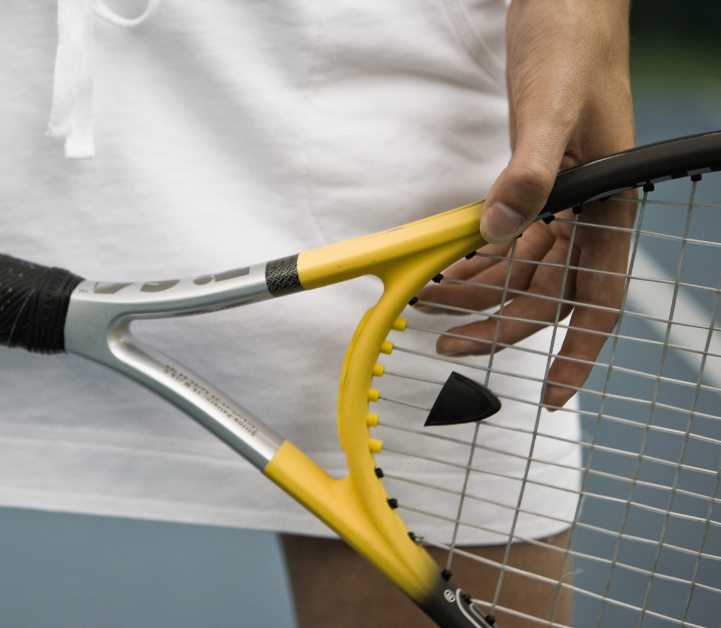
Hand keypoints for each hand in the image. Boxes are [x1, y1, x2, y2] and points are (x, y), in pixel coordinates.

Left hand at [417, 0, 634, 406]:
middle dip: (497, 322)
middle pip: (547, 290)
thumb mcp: (548, 106)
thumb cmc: (572, 44)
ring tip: (426, 303)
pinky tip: (445, 269)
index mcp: (608, 202)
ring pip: (521, 268)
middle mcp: (588, 210)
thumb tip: (495, 230)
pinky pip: (508, 238)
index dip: (577, 350)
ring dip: (476, 290)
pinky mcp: (535, 182)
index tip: (555, 393)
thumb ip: (528, 171)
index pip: (597, 295)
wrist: (564, 3)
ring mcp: (562, 198)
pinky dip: (475, 258)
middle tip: (447, 344)